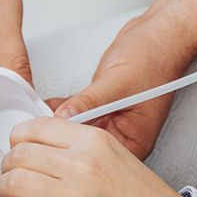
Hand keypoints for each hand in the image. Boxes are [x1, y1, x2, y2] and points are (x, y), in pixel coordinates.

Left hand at [0, 117, 189, 196]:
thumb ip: (79, 143)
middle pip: (19, 154)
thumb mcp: (115, 152)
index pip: (35, 127)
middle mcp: (83, 164)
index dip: (18, 139)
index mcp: (93, 140)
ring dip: (4, 190)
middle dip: (7, 165)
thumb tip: (40, 140)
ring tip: (11, 196)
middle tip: (10, 175)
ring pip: (14, 182)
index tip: (17, 149)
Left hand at [53, 12, 196, 159]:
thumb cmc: (154, 59)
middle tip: (39, 127)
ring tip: (39, 114)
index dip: (72, 154)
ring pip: (75, 130)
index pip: (97, 159)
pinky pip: (74, 114)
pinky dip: (61, 109)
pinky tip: (47, 104)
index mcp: (134, 141)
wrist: (158, 36)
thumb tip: (63, 118)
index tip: (49, 143)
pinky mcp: (99, 107)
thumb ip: (89, 102)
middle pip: (84, 149)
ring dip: (58, 122)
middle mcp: (121, 135)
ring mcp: (109, 121)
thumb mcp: (117, 83)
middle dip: (61, 138)